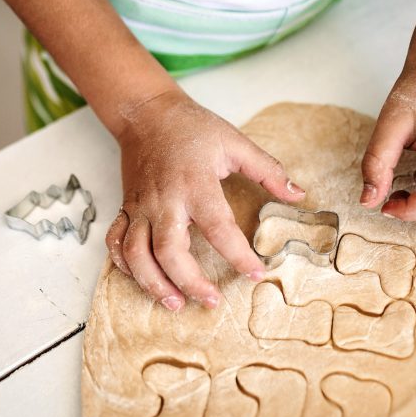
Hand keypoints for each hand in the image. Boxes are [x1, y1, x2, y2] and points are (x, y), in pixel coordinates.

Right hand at [105, 89, 304, 310]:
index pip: (219, 228)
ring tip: (175, 303)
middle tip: (212, 301)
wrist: (146, 113)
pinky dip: (124, 265)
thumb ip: (268, 170)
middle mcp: (164, 199)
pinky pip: (116, 242)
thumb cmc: (192, 127)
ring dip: (153, 283)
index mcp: (195, 183)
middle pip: (170, 251)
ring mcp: (140, 206)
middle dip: (190, 282)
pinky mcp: (126, 208)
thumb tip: (298, 195)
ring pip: (137, 254)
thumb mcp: (235, 142)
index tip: (256, 273)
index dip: (238, 255)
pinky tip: (143, 280)